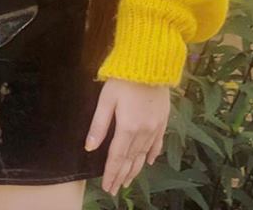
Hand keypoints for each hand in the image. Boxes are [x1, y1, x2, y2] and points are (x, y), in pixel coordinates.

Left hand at [85, 78, 170, 195]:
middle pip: (131, 159)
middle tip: (116, 189)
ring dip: (135, 169)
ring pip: (144, 154)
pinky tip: (149, 161)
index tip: (107, 187)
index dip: (111, 173)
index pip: (117, 157)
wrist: (151, 63)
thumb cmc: (124, 77)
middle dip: (122, 175)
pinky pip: (158, 142)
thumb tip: (89, 147)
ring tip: (128, 181)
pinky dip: (152, 154)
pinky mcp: (163, 119)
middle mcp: (143, 132)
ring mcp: (155, 126)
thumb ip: (99, 124)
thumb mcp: (107, 98)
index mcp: (127, 127)